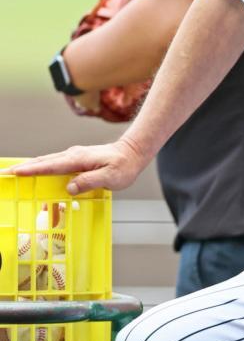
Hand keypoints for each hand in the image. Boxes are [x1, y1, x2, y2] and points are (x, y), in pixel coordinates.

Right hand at [1, 136, 148, 194]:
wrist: (133, 153)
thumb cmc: (124, 166)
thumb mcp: (111, 177)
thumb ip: (90, 181)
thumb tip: (69, 187)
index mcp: (79, 159)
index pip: (50, 166)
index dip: (31, 170)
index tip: (14, 172)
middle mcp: (73, 155)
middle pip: (43, 161)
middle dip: (23, 167)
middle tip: (4, 174)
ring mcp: (74, 156)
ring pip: (47, 161)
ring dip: (30, 167)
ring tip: (13, 174)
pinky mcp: (76, 159)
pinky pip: (54, 164)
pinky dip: (41, 167)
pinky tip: (35, 173)